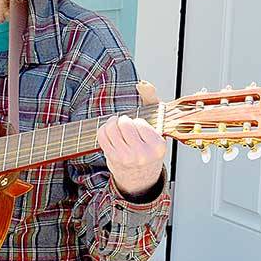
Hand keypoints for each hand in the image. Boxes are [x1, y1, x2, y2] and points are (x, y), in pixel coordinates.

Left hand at [96, 80, 167, 199]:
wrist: (141, 176)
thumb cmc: (148, 146)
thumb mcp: (156, 123)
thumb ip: (152, 100)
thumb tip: (142, 84)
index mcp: (158, 146)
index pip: (139, 122)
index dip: (137, 122)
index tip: (140, 131)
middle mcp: (143, 154)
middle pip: (123, 123)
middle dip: (123, 121)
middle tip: (127, 129)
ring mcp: (126, 158)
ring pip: (111, 128)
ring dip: (112, 124)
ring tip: (118, 130)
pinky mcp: (113, 158)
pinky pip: (102, 135)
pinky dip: (104, 131)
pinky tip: (111, 135)